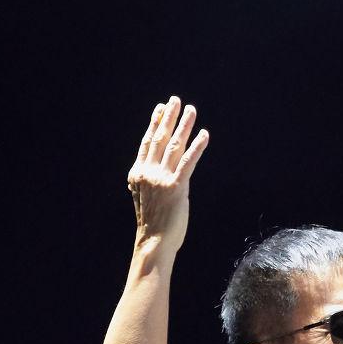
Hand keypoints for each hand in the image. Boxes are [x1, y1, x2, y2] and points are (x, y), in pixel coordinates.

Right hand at [127, 94, 208, 250]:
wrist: (153, 243)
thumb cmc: (151, 223)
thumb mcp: (143, 198)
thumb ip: (145, 182)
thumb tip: (143, 175)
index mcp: (138, 173)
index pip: (147, 142)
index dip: (154, 123)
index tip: (160, 108)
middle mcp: (148, 172)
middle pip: (160, 138)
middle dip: (168, 117)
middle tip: (176, 100)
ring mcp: (161, 179)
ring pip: (174, 145)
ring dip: (184, 125)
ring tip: (191, 110)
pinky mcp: (176, 187)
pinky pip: (188, 162)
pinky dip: (197, 146)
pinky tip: (204, 134)